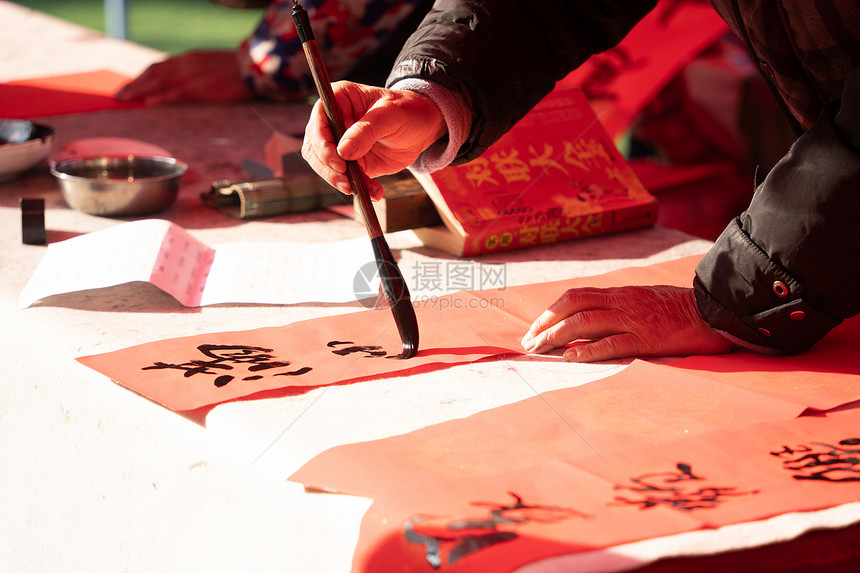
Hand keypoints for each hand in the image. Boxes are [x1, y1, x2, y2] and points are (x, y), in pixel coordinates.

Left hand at [115, 51, 250, 104]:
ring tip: (124, 99)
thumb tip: (184, 80)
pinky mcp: (198, 89)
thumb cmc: (236, 68)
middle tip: (120, 95)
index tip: (132, 85)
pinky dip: (159, 98)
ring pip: (157, 82)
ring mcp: (190, 76)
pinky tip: (148, 103)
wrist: (251, 67)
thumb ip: (194, 70)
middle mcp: (184, 64)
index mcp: (188, 59)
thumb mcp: (210, 63)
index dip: (142, 76)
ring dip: (139, 90)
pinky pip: (174, 94)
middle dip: (134, 84)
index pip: (159, 66)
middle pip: (152, 73)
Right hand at [301, 81, 445, 198]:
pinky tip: (374, 191)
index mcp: (339, 99)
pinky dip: (359, 188)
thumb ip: (367, 130)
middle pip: (315, 148)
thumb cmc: (407, 110)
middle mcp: (334, 122)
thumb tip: (344, 151)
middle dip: (328, 168)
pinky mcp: (351, 162)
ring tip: (361, 189)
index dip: (322, 142)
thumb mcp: (391, 114)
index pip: (318, 120)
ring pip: (326, 167)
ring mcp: (341, 143)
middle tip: (346, 181)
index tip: (338, 161)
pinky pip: (346, 179)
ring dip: (340, 181)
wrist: (422, 128)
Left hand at [521, 285, 733, 361]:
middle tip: (528, 344)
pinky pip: (613, 343)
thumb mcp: (645, 301)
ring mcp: (634, 320)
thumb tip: (589, 323)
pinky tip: (571, 358)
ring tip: (539, 350)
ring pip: (586, 323)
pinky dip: (588, 350)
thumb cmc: (681, 310)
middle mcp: (622, 302)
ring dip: (557, 336)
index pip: (575, 297)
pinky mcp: (648, 339)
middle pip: (573, 307)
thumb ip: (619, 308)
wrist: (717, 311)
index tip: (534, 328)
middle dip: (545, 325)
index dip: (550, 311)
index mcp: (620, 293)